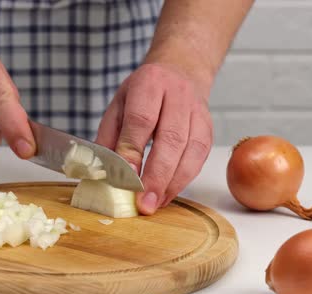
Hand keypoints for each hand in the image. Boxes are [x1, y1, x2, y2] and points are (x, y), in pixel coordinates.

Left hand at [96, 63, 212, 214]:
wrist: (180, 71)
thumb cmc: (143, 92)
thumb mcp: (118, 105)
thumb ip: (110, 137)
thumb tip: (103, 172)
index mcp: (149, 84)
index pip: (142, 119)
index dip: (134, 150)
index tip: (126, 178)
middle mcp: (177, 95)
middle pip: (171, 138)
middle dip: (156, 175)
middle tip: (144, 202)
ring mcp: (197, 111)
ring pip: (190, 151)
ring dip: (173, 183)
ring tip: (155, 204)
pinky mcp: (209, 128)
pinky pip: (200, 158)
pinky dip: (184, 180)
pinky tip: (167, 194)